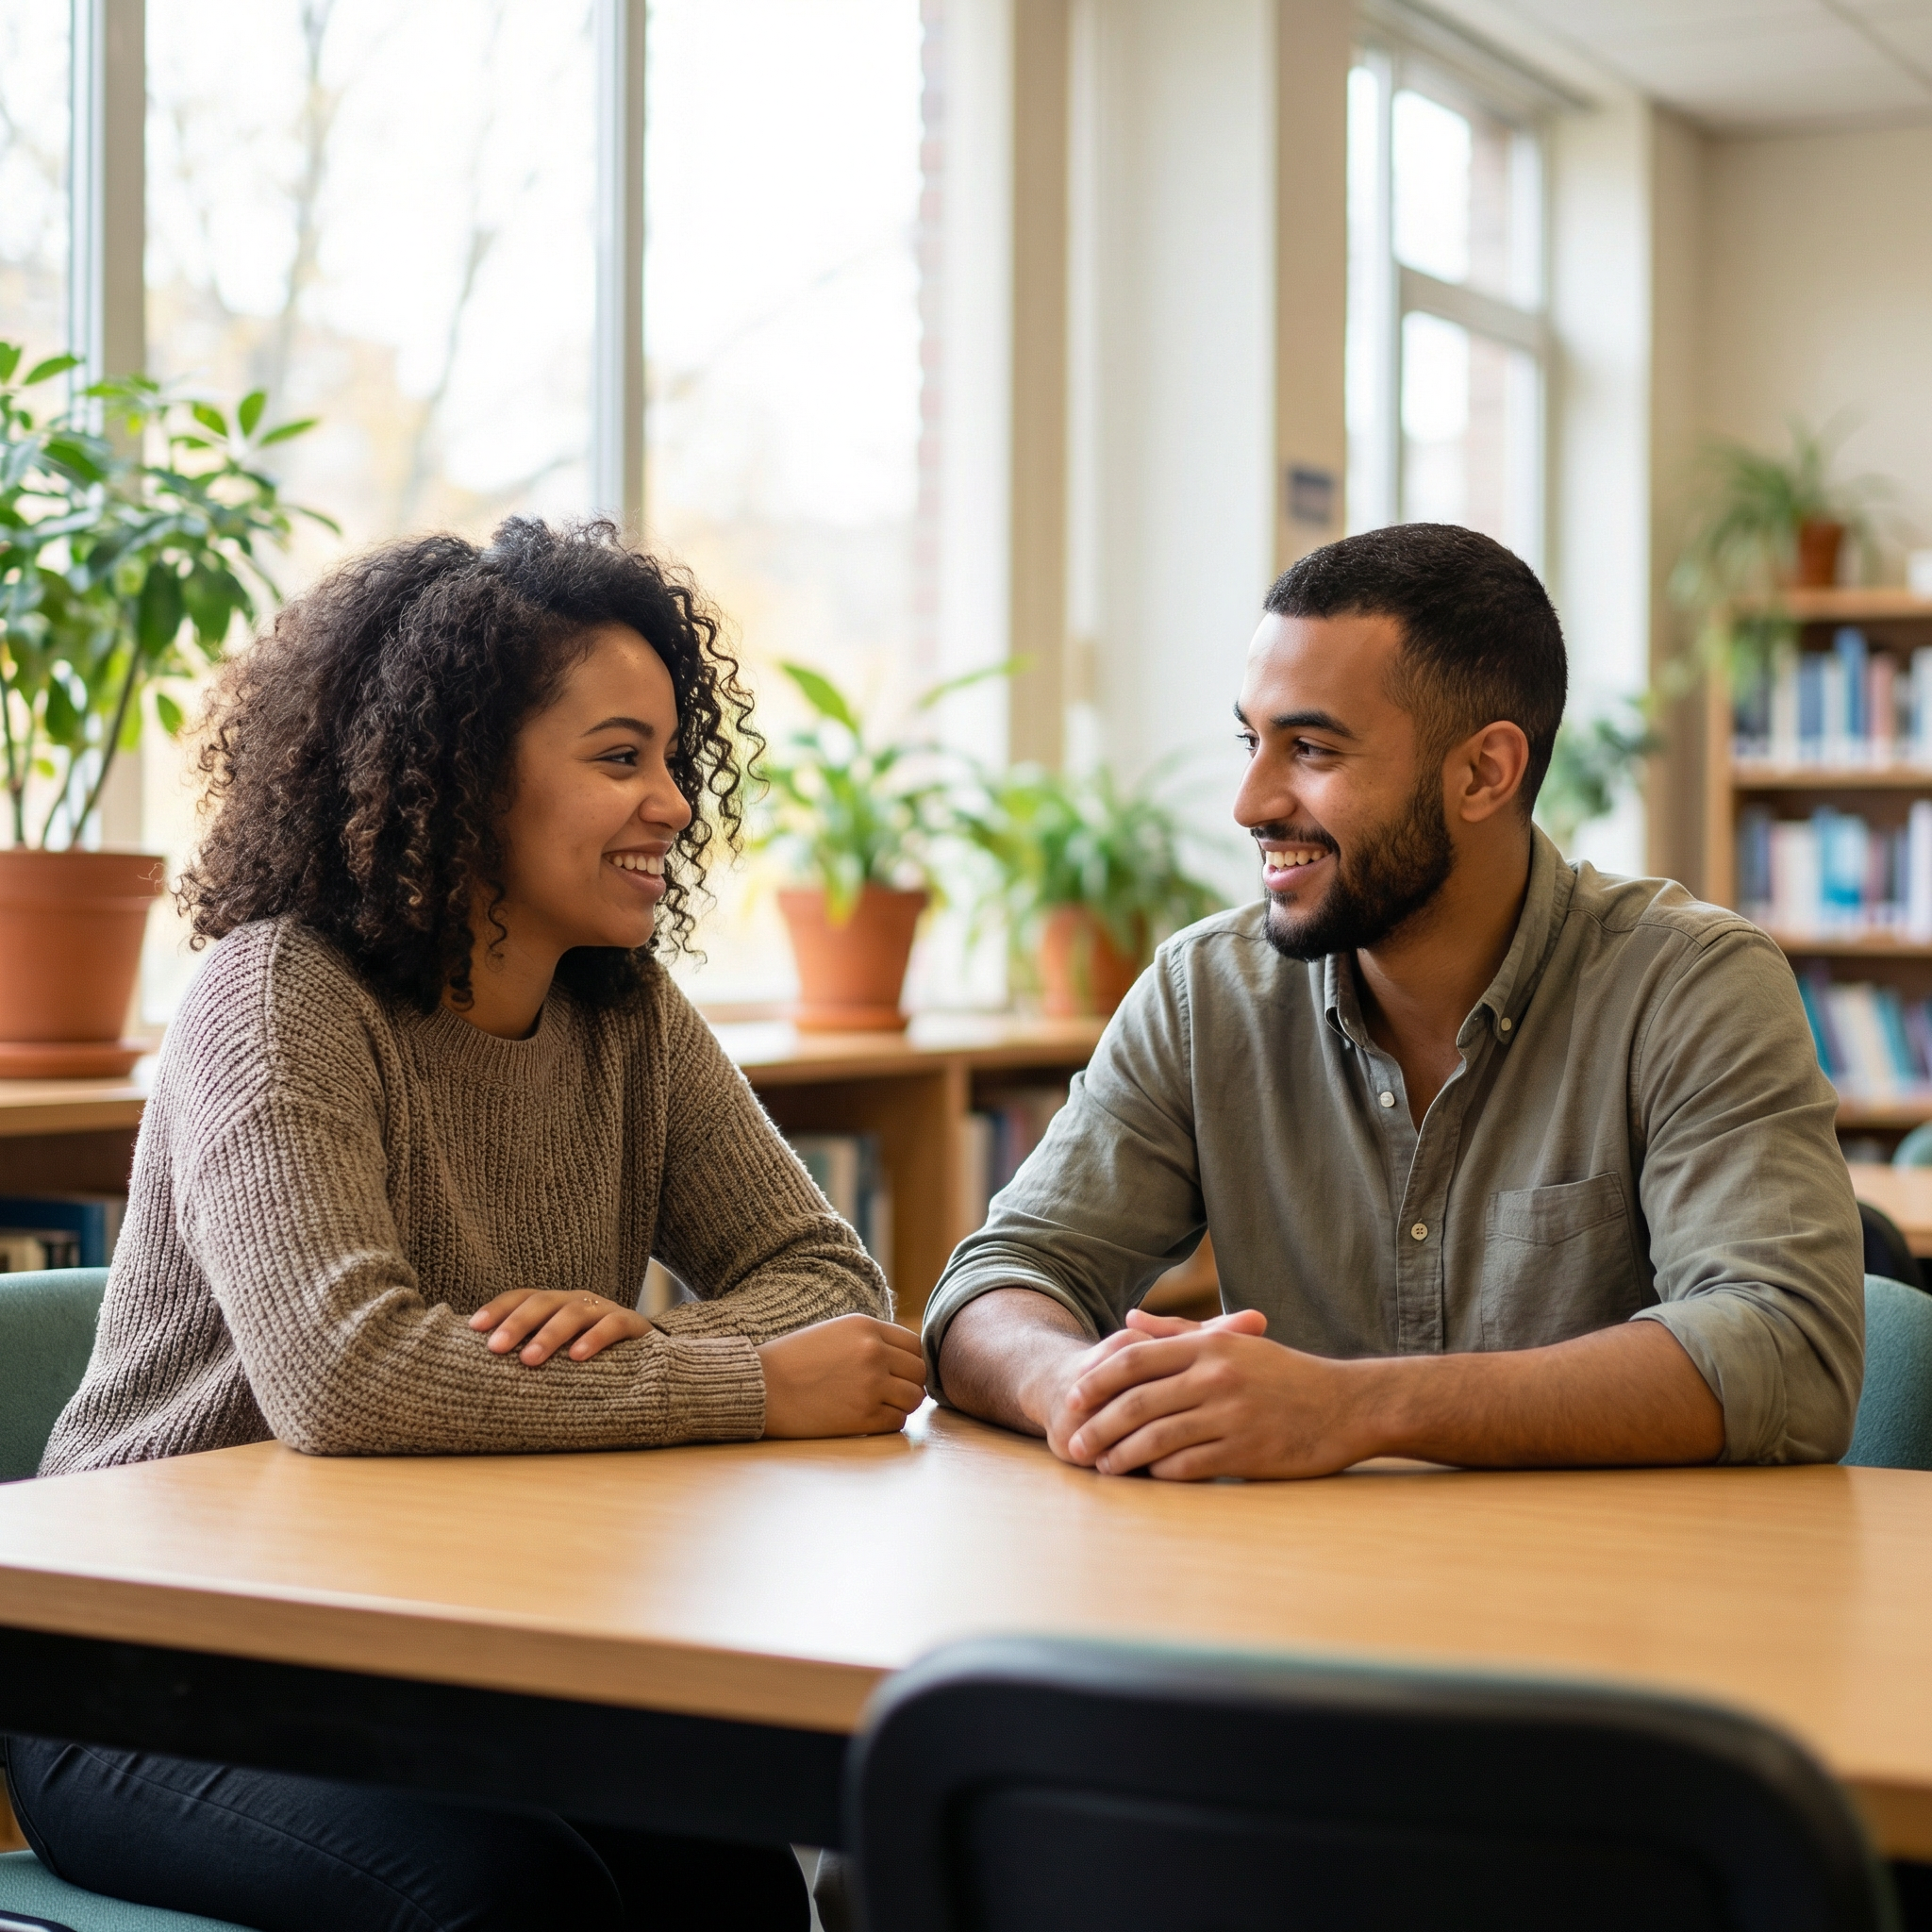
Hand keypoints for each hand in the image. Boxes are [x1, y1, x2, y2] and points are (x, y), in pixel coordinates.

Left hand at [469, 1289, 653, 1365]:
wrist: (649, 1354)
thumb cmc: (592, 1357)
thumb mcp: (559, 1350)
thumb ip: (530, 1350)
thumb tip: (482, 1370)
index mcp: (555, 1304)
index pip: (522, 1297)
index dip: (498, 1309)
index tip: (474, 1328)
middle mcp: (576, 1300)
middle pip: (542, 1302)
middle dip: (516, 1323)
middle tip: (495, 1348)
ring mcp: (604, 1309)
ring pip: (572, 1313)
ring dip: (549, 1334)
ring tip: (530, 1359)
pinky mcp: (632, 1323)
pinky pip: (612, 1326)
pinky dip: (594, 1339)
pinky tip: (577, 1356)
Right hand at [758, 1314, 926, 1438]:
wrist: (761, 1388)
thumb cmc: (792, 1360)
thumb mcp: (834, 1332)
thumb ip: (869, 1339)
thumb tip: (903, 1358)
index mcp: (865, 1327)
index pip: (914, 1345)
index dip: (908, 1361)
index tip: (897, 1372)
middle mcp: (873, 1353)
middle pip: (919, 1372)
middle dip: (908, 1383)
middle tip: (889, 1392)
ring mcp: (871, 1385)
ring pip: (913, 1398)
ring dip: (901, 1404)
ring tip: (878, 1406)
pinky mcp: (863, 1416)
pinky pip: (897, 1422)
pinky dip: (887, 1423)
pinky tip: (867, 1418)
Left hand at [1062, 1310, 1376, 1479]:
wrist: (1347, 1406)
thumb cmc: (1286, 1374)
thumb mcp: (1235, 1342)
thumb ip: (1178, 1332)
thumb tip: (1129, 1320)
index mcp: (1210, 1346)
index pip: (1135, 1359)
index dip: (1096, 1380)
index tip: (1072, 1399)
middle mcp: (1216, 1377)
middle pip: (1137, 1402)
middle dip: (1097, 1425)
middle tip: (1074, 1443)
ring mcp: (1231, 1416)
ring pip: (1156, 1438)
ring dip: (1122, 1456)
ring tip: (1103, 1467)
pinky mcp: (1246, 1452)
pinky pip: (1187, 1465)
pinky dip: (1160, 1473)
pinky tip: (1146, 1478)